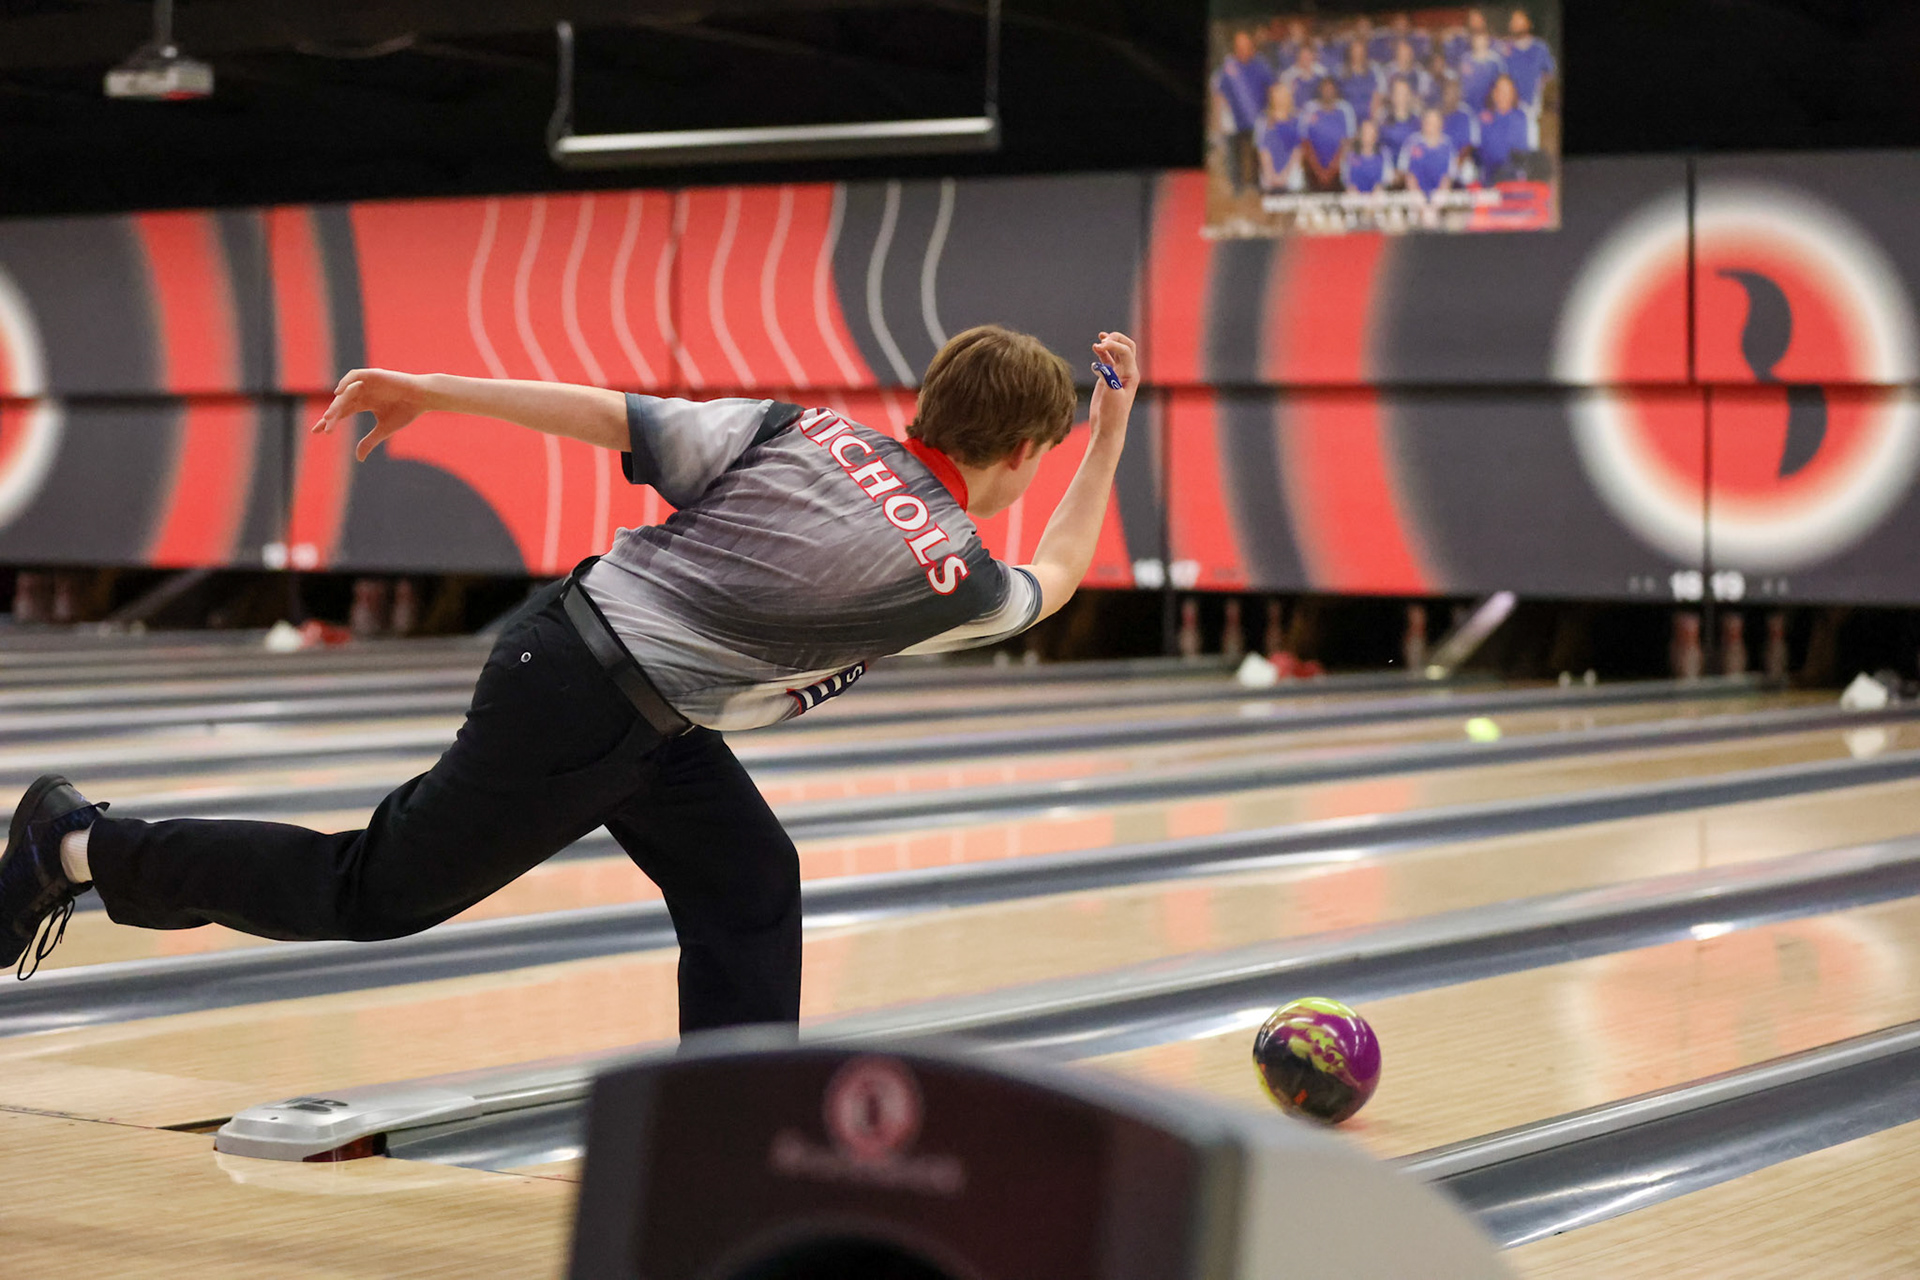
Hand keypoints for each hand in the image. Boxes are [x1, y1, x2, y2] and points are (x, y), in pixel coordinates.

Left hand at [313, 369, 436, 460]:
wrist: (422, 398)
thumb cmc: (406, 412)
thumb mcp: (384, 429)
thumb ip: (369, 441)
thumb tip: (359, 458)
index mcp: (364, 403)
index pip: (342, 412)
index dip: (331, 421)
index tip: (317, 432)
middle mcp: (362, 392)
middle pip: (341, 403)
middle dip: (332, 415)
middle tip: (325, 426)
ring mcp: (366, 383)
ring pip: (346, 392)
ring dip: (337, 403)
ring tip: (329, 416)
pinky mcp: (373, 375)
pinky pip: (354, 375)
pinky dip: (345, 382)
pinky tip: (339, 392)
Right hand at [1090, 331, 1138, 440]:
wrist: (1107, 428)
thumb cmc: (1112, 414)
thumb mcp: (1111, 395)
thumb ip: (1108, 377)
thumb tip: (1100, 364)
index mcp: (1131, 374)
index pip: (1125, 350)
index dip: (1113, 344)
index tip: (1098, 346)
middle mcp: (1126, 372)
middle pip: (1126, 346)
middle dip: (1115, 339)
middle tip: (1102, 338)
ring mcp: (1117, 376)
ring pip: (1115, 353)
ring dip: (1108, 344)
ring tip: (1097, 343)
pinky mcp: (1107, 380)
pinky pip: (1106, 362)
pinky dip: (1101, 355)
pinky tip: (1094, 354)